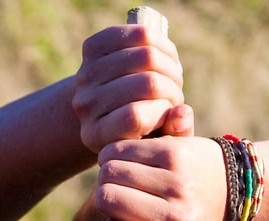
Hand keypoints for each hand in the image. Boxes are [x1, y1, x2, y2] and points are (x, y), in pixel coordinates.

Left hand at [72, 24, 189, 151]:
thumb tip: (182, 111)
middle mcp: (86, 106)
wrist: (112, 106)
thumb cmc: (146, 129)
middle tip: (175, 91)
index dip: (163, 110)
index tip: (169, 111)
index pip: (135, 117)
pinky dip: (157, 40)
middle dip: (172, 86)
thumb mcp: (162, 139)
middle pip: (145, 83)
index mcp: (99, 136)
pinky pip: (134, 34)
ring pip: (144, 56)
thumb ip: (177, 131)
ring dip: (169, 64)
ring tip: (171, 75)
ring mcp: (85, 76)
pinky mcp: (91, 49)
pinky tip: (163, 53)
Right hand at [72, 136, 226, 220]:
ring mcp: (178, 184)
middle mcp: (178, 219)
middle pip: (106, 199)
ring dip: (110, 174)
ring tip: (130, 180)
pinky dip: (115, 155)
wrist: (227, 187)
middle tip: (126, 198)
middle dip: (106, 198)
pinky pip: (118, 150)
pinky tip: (133, 163)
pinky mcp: (174, 153)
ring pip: (108, 171)